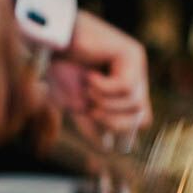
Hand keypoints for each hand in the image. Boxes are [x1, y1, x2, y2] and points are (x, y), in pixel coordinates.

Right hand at [50, 11, 150, 133]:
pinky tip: (91, 76)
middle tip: (91, 109)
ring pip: (136, 103)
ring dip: (106, 103)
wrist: (49, 44)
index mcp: (125, 87)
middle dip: (113, 121)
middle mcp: (135, 75)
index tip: (100, 123)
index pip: (142, 119)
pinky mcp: (132, 53)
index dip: (124, 128)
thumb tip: (107, 148)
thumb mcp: (77, 105)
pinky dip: (104, 88)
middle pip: (142, 117)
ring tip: (88, 88)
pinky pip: (127, 86)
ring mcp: (136, 63)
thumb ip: (92, 125)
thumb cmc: (60, 69)